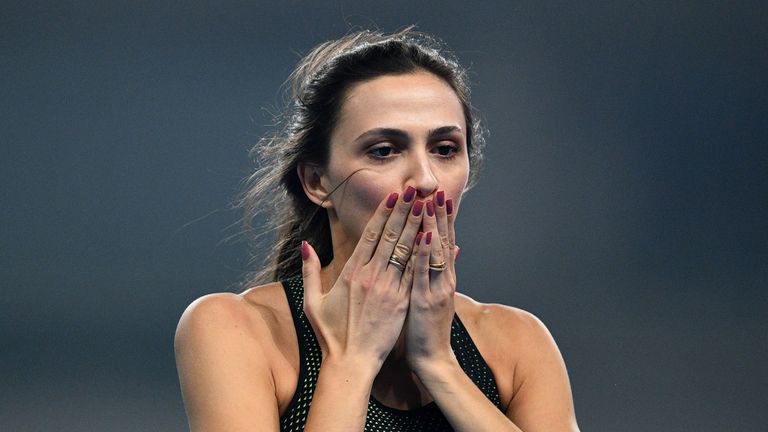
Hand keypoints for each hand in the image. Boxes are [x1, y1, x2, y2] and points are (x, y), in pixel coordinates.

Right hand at [301, 187, 423, 368]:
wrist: (351, 363)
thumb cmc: (330, 335)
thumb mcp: (312, 301)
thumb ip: (310, 271)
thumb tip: (306, 245)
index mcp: (351, 273)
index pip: (370, 235)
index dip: (384, 213)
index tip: (394, 196)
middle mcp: (371, 277)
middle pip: (391, 236)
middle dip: (405, 211)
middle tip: (416, 191)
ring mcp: (388, 289)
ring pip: (405, 251)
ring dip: (417, 226)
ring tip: (427, 205)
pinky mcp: (401, 303)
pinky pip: (414, 273)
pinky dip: (423, 253)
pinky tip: (432, 238)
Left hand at [404, 191, 458, 372]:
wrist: (432, 357)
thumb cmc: (428, 326)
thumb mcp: (438, 294)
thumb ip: (444, 270)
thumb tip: (454, 248)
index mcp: (443, 276)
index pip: (444, 240)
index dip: (442, 218)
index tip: (439, 195)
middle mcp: (444, 278)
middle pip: (443, 240)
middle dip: (439, 214)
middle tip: (437, 189)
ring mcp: (437, 288)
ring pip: (436, 251)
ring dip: (433, 225)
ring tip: (430, 202)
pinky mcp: (426, 300)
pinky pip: (425, 272)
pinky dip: (426, 253)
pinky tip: (425, 235)